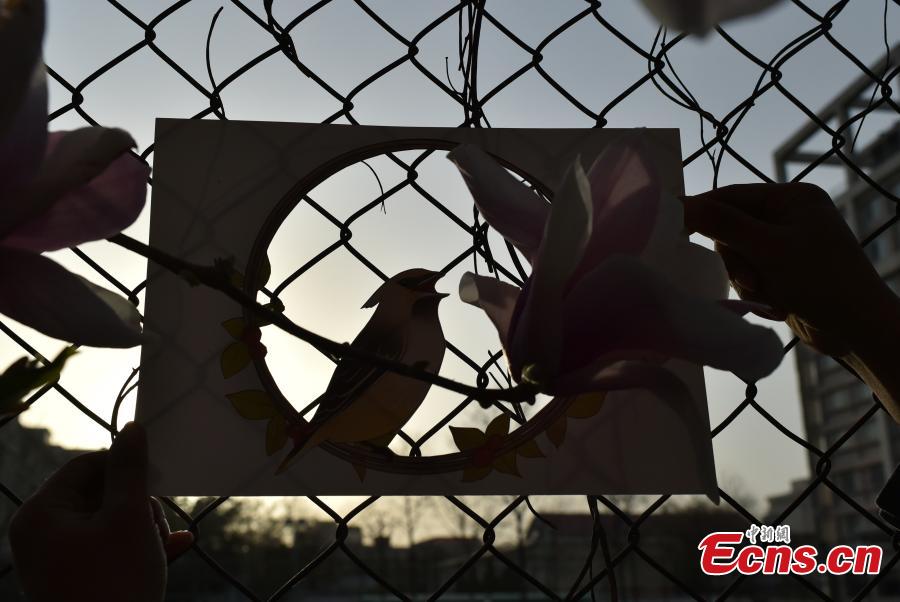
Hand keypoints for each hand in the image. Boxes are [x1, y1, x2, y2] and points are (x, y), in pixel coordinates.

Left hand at [9, 422, 192, 601]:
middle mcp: (43, 533)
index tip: (157, 476)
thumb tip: (133, 429)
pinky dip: (140, 545)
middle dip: (140, 504)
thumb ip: (130, 470)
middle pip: (100, 493)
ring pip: (111, 520)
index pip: (86, 465)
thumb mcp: (128, 518)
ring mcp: (58, 558)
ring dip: (146, 526)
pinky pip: (110, 546)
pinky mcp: (77, 577)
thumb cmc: (115, 581)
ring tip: (167, 543)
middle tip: (159, 522)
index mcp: (42, 513)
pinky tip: (174, 548)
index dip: (125, 465)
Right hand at [682, 182, 892, 356]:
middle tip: (751, 280)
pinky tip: (777, 305)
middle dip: (736, 260)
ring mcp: (786, 246)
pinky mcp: (784, 273)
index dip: (701, 211)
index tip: (669, 226)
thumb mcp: (768, 249)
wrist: (860, 330)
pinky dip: (757, 293)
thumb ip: (723, 224)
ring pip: (737, 258)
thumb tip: (680, 204)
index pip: (730, 196)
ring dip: (746, 281)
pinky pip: (750, 277)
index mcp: (792, 198)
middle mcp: (789, 217)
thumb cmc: (821, 281)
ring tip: (770, 297)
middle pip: (730, 230)